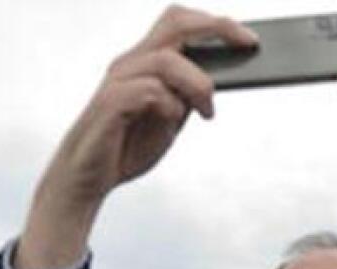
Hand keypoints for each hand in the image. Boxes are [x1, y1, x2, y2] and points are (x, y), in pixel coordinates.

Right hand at [18, 6, 256, 268]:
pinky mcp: (110, 102)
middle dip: (217, 28)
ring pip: (167, 59)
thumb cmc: (125, 146)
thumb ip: (187, 98)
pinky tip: (171, 123)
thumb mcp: (169, 120)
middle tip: (246, 46)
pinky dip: (169, 106)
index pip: (180, 24)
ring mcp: (119, 80)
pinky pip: (150, 91)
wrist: (86, 177)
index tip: (250, 40)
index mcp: (145, 61)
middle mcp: (131, 62)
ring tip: (206, 111)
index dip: (216, 24)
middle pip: (175, 23)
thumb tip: (215, 83)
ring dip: (197, 84)